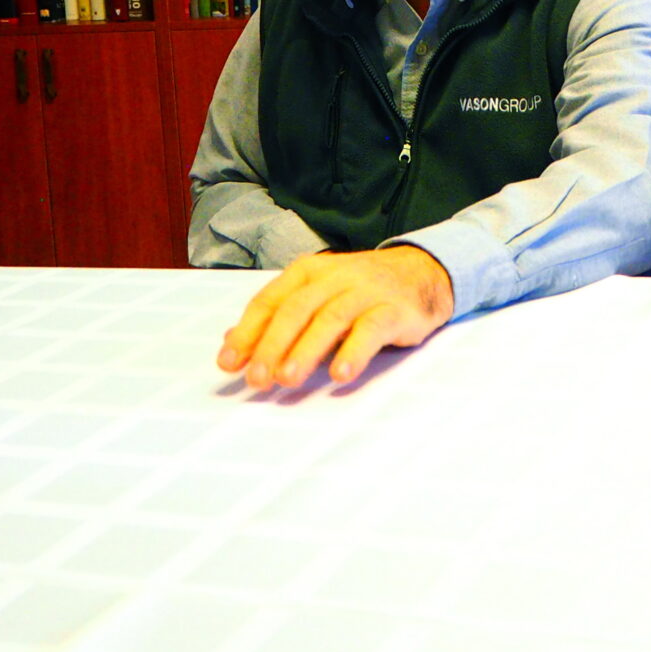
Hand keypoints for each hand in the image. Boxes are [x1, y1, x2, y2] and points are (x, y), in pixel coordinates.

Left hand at [217, 246, 453, 389]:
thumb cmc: (360, 291)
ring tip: (288, 379)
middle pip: (296, 310)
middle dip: (272, 345)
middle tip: (257, 379)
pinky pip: (372, 329)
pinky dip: (354, 351)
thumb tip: (232, 344)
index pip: (270, 301)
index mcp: (308, 272)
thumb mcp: (317, 297)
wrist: (422, 272)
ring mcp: (365, 291)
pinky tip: (340, 374)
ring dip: (306, 350)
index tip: (228, 363)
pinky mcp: (394, 309)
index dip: (247, 332)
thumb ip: (277, 320)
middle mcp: (334, 277)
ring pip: (330, 318)